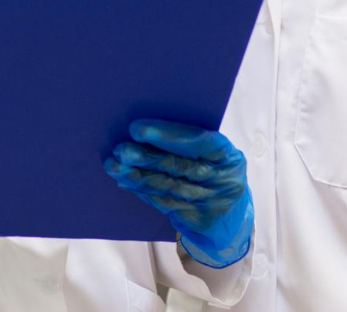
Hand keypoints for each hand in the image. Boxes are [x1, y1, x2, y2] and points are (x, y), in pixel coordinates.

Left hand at [104, 118, 253, 268]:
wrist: (232, 216)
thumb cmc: (217, 171)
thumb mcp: (216, 155)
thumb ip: (191, 142)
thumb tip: (145, 129)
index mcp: (227, 155)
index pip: (198, 141)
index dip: (167, 135)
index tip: (136, 128)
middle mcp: (221, 180)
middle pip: (178, 166)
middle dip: (146, 157)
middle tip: (120, 149)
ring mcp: (208, 202)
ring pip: (167, 187)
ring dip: (137, 176)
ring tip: (114, 166)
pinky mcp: (194, 219)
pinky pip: (164, 202)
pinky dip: (142, 191)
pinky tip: (125, 181)